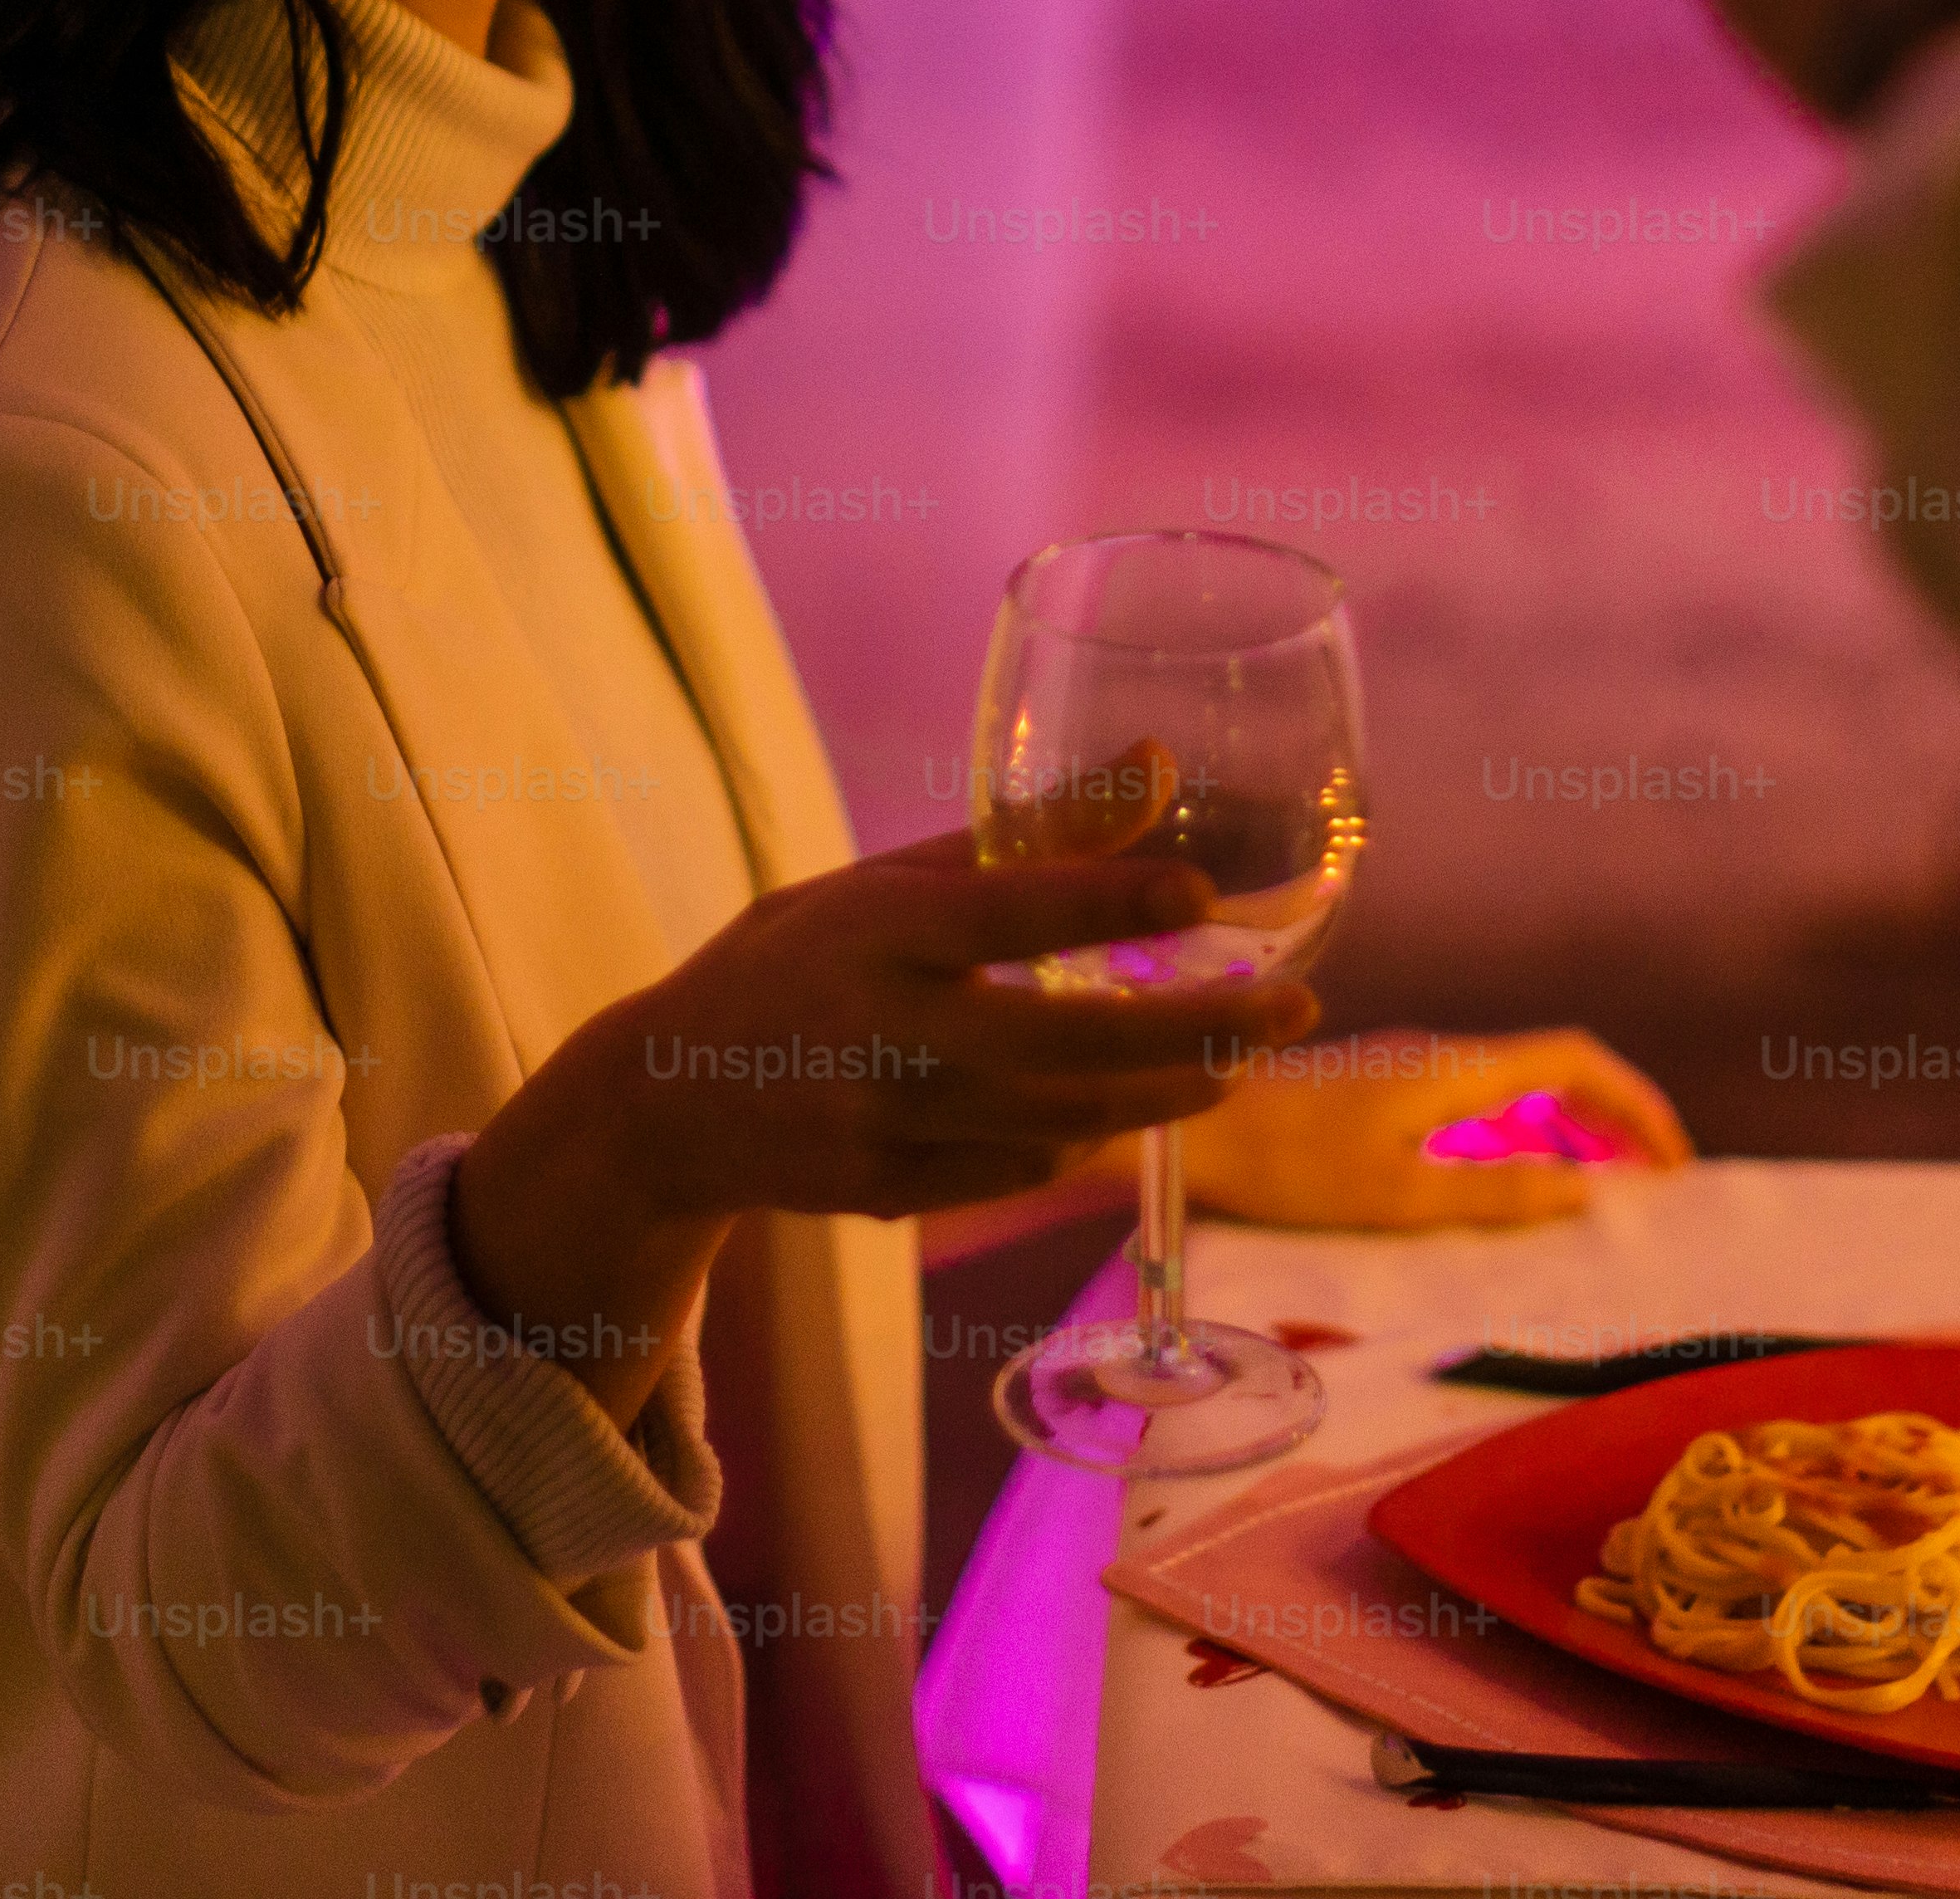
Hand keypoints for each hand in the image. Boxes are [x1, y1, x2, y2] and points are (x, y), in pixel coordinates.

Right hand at [451, 835, 1317, 1413]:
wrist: (667, 1097)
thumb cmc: (801, 958)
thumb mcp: (892, 876)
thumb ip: (1030, 832)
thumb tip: (1163, 764)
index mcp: (876, 929)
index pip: (1005, 911)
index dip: (1105, 899)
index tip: (1202, 893)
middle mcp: (882, 1030)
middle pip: (1063, 1042)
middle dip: (1191, 1031)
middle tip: (1293, 1010)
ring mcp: (884, 1124)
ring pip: (1057, 1120)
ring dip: (1161, 1093)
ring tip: (1239, 1061)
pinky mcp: (887, 1196)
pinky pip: (1016, 1170)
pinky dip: (1080, 1138)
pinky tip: (1131, 1106)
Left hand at [1182, 1028, 1695, 1229]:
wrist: (1195, 1126)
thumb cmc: (1290, 1165)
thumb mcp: (1399, 1194)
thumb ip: (1493, 1191)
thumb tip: (1583, 1189)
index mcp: (1456, 1069)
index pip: (1575, 1060)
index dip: (1634, 1103)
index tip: (1672, 1161)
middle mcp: (1441, 1054)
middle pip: (1555, 1066)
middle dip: (1615, 1114)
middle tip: (1653, 1180)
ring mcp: (1409, 1068)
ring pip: (1517, 1082)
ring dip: (1570, 1123)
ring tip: (1603, 1182)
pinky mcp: (1381, 1089)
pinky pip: (1481, 1099)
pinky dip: (1524, 1131)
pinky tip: (1515, 1175)